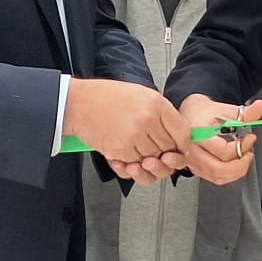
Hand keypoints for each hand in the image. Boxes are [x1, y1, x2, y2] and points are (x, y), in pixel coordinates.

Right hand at [64, 79, 185, 178]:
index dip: (183, 144)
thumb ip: (162, 114)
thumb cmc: (106, 97)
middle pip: (169, 149)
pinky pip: (135, 165)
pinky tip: (124, 152)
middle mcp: (148, 120)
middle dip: (163, 153)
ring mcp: (135, 136)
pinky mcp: (121, 150)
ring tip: (135, 147)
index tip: (179, 147)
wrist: (78, 103)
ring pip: (153, 160)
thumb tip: (179, 133)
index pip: (183, 133)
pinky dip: (130, 163)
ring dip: (145, 159)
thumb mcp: (142, 95)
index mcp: (156, 104)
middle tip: (151, 147)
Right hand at [179, 95, 261, 184]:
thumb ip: (246, 112)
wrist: (191, 115)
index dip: (242, 147)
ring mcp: (192, 161)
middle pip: (219, 169)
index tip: (251, 138)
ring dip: (236, 171)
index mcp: (198, 133)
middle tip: (249, 155)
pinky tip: (235, 165)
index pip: (223, 151)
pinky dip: (229, 175)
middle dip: (240, 165)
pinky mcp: (196, 168)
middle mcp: (192, 150)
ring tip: (243, 159)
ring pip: (217, 177)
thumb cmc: (205, 113)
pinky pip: (214, 178)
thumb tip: (260, 106)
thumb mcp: (226, 109)